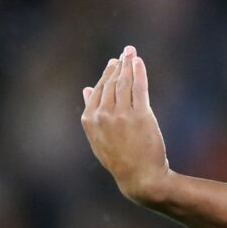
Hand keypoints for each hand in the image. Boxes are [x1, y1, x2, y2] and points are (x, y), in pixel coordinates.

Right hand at [81, 45, 169, 205]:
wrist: (139, 176)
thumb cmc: (120, 157)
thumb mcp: (98, 137)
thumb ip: (92, 111)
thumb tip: (86, 88)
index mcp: (89, 120)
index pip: (98, 89)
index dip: (107, 73)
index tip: (114, 62)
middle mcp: (103, 115)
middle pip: (111, 83)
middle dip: (119, 64)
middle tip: (126, 51)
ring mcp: (122, 115)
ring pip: (124, 82)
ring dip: (129, 64)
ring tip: (132, 53)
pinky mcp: (141, 115)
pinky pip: (139, 87)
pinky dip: (139, 72)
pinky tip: (139, 62)